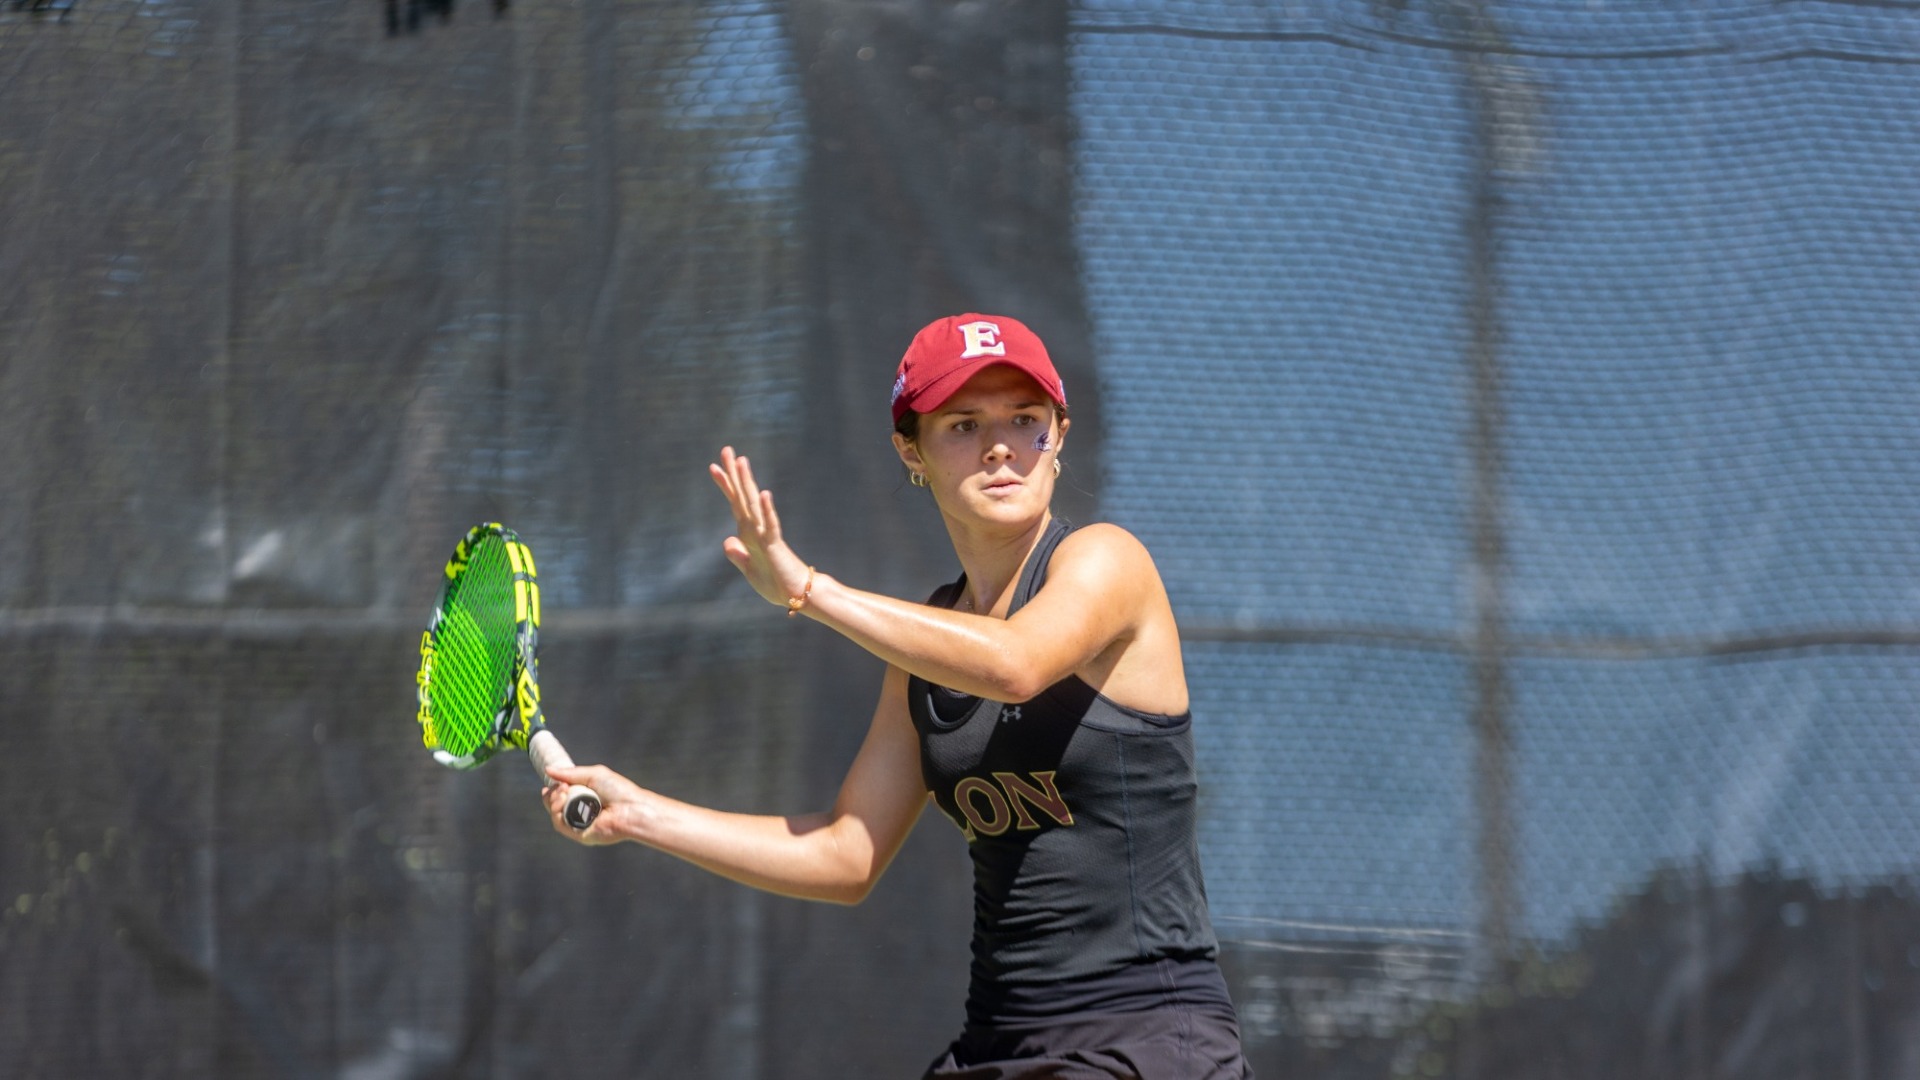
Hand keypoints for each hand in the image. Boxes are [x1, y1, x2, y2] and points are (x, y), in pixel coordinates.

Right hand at [543, 763, 640, 845]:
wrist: (631, 807)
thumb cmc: (618, 790)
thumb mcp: (593, 775)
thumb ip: (570, 773)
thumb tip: (548, 770)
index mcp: (583, 798)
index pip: (560, 797)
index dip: (552, 791)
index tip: (549, 784)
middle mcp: (580, 812)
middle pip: (554, 806)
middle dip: (552, 795)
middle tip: (561, 787)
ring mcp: (579, 824)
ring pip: (555, 815)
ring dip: (554, 802)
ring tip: (564, 791)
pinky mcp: (579, 834)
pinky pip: (560, 825)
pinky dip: (557, 812)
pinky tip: (564, 800)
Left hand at [709, 446, 813, 609]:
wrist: (795, 596)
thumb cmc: (775, 583)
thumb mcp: (749, 570)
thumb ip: (738, 555)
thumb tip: (728, 541)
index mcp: (749, 533)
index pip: (735, 503)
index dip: (725, 485)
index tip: (713, 466)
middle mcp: (756, 528)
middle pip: (742, 496)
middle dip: (734, 473)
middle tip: (726, 449)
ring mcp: (766, 534)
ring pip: (754, 504)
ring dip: (747, 482)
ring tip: (741, 461)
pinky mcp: (775, 545)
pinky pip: (771, 525)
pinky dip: (767, 510)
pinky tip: (764, 493)